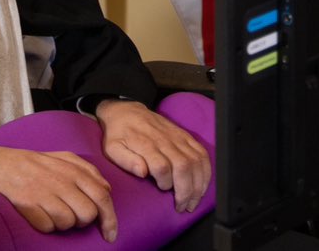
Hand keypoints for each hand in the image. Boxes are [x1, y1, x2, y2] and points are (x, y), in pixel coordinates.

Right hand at [0, 140, 116, 239]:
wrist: (7, 165)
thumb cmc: (41, 163)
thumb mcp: (68, 158)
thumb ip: (90, 171)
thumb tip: (107, 189)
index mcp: (76, 171)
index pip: (102, 197)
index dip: (110, 218)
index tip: (111, 234)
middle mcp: (64, 183)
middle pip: (88, 214)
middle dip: (83, 221)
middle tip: (74, 216)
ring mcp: (46, 195)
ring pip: (69, 223)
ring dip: (64, 223)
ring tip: (54, 211)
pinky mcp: (30, 206)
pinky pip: (48, 227)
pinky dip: (47, 225)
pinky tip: (42, 214)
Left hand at [96, 98, 211, 214]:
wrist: (127, 111)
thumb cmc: (118, 134)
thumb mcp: (112, 148)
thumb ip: (126, 161)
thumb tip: (142, 173)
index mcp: (146, 144)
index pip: (162, 166)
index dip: (166, 182)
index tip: (163, 191)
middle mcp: (166, 140)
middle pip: (183, 166)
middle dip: (186, 190)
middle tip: (183, 207)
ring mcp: (178, 137)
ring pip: (196, 161)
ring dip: (198, 184)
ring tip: (194, 200)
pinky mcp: (186, 136)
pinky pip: (202, 153)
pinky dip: (206, 170)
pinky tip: (203, 184)